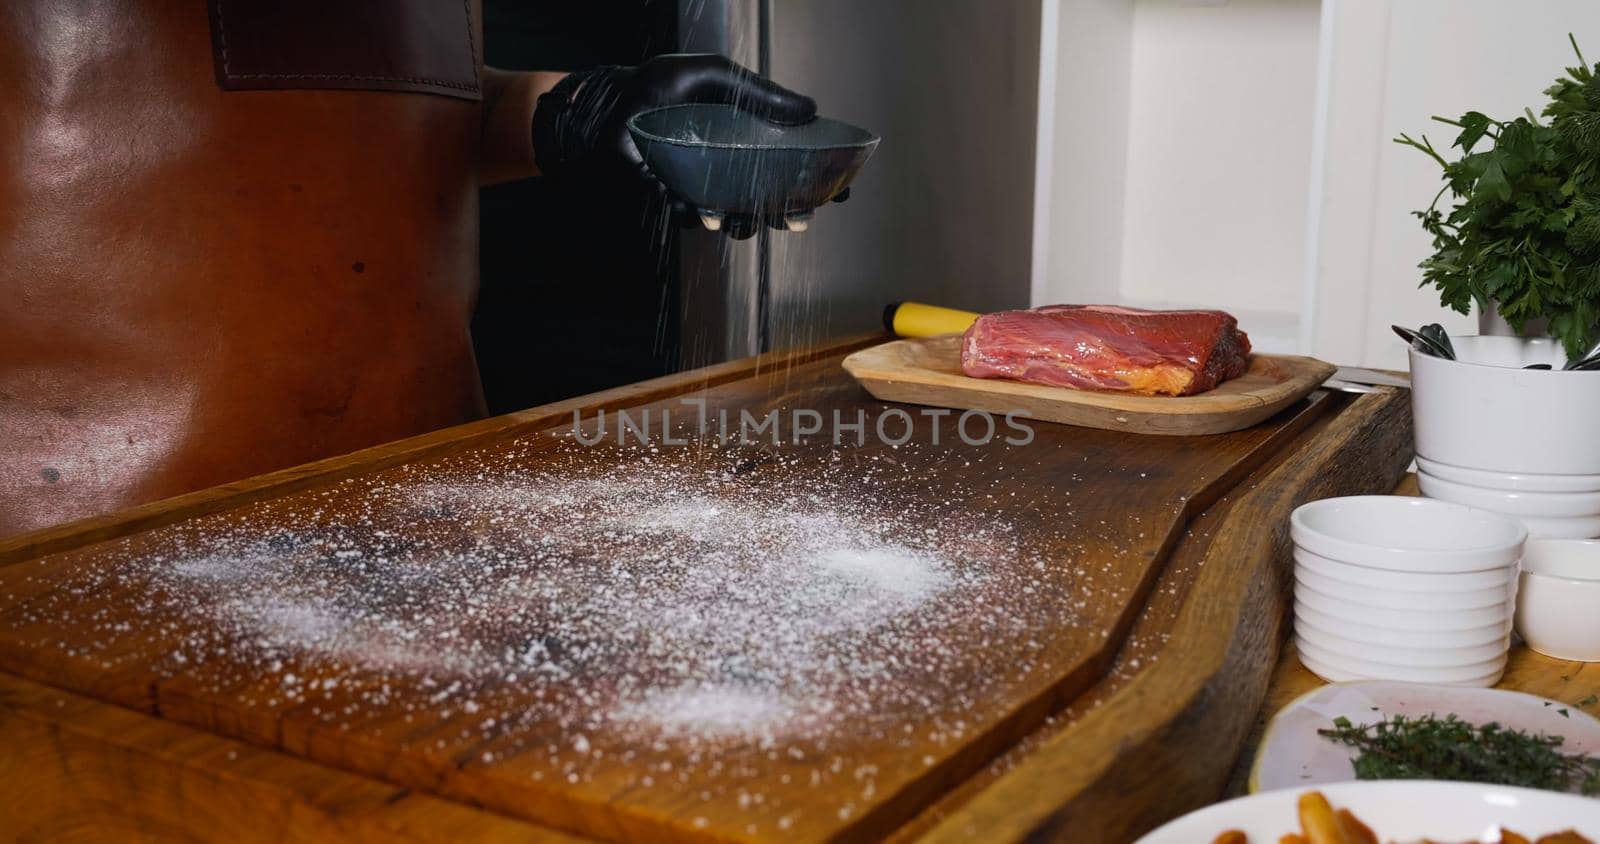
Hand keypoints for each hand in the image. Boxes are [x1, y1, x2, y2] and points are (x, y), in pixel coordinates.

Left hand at [532, 54, 825, 237]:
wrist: (606, 106)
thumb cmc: (656, 85)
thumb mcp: (713, 75)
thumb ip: (759, 92)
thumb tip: (810, 108)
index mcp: (747, 136)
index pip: (793, 162)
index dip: (819, 180)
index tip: (839, 194)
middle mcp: (730, 165)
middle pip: (773, 199)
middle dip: (789, 213)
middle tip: (794, 216)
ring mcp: (705, 186)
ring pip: (738, 219)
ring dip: (746, 224)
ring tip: (739, 217)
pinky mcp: (676, 200)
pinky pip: (697, 221)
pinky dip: (702, 218)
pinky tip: (700, 208)